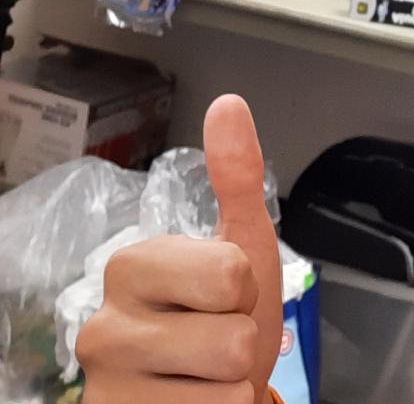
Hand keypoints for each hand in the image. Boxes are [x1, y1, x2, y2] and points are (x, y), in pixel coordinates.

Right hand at [78, 95, 282, 402]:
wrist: (215, 392)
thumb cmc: (225, 316)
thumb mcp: (242, 244)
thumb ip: (237, 176)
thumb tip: (228, 103)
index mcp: (130, 265)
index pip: (230, 273)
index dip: (245, 290)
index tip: (225, 296)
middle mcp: (103, 327)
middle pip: (232, 336)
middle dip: (243, 342)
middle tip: (218, 341)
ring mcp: (106, 390)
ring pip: (225, 388)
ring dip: (233, 388)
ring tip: (208, 379)